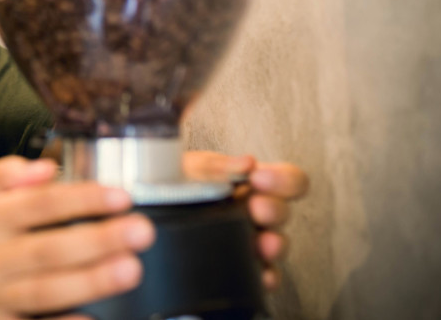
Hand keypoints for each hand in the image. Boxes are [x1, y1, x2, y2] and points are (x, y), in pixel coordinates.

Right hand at [0, 156, 154, 319]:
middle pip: (48, 249)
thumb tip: (48, 168)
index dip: (82, 199)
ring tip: (130, 269)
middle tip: (140, 231)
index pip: (38, 205)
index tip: (121, 196)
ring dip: (92, 281)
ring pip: (47, 292)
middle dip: (99, 240)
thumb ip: (5, 174)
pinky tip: (95, 317)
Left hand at [184, 151, 309, 290]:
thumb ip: (219, 165)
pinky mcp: (242, 267)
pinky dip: (266, 277)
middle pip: (283, 213)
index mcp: (251, 183)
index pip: (289, 180)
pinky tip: (260, 275)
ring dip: (274, 244)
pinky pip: (263, 276)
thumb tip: (246, 163)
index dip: (284, 179)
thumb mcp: (193, 168)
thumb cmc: (177, 185)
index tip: (260, 178)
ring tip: (261, 242)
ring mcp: (250, 240)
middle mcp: (256, 212)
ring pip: (276, 245)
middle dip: (274, 210)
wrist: (151, 211)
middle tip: (257, 207)